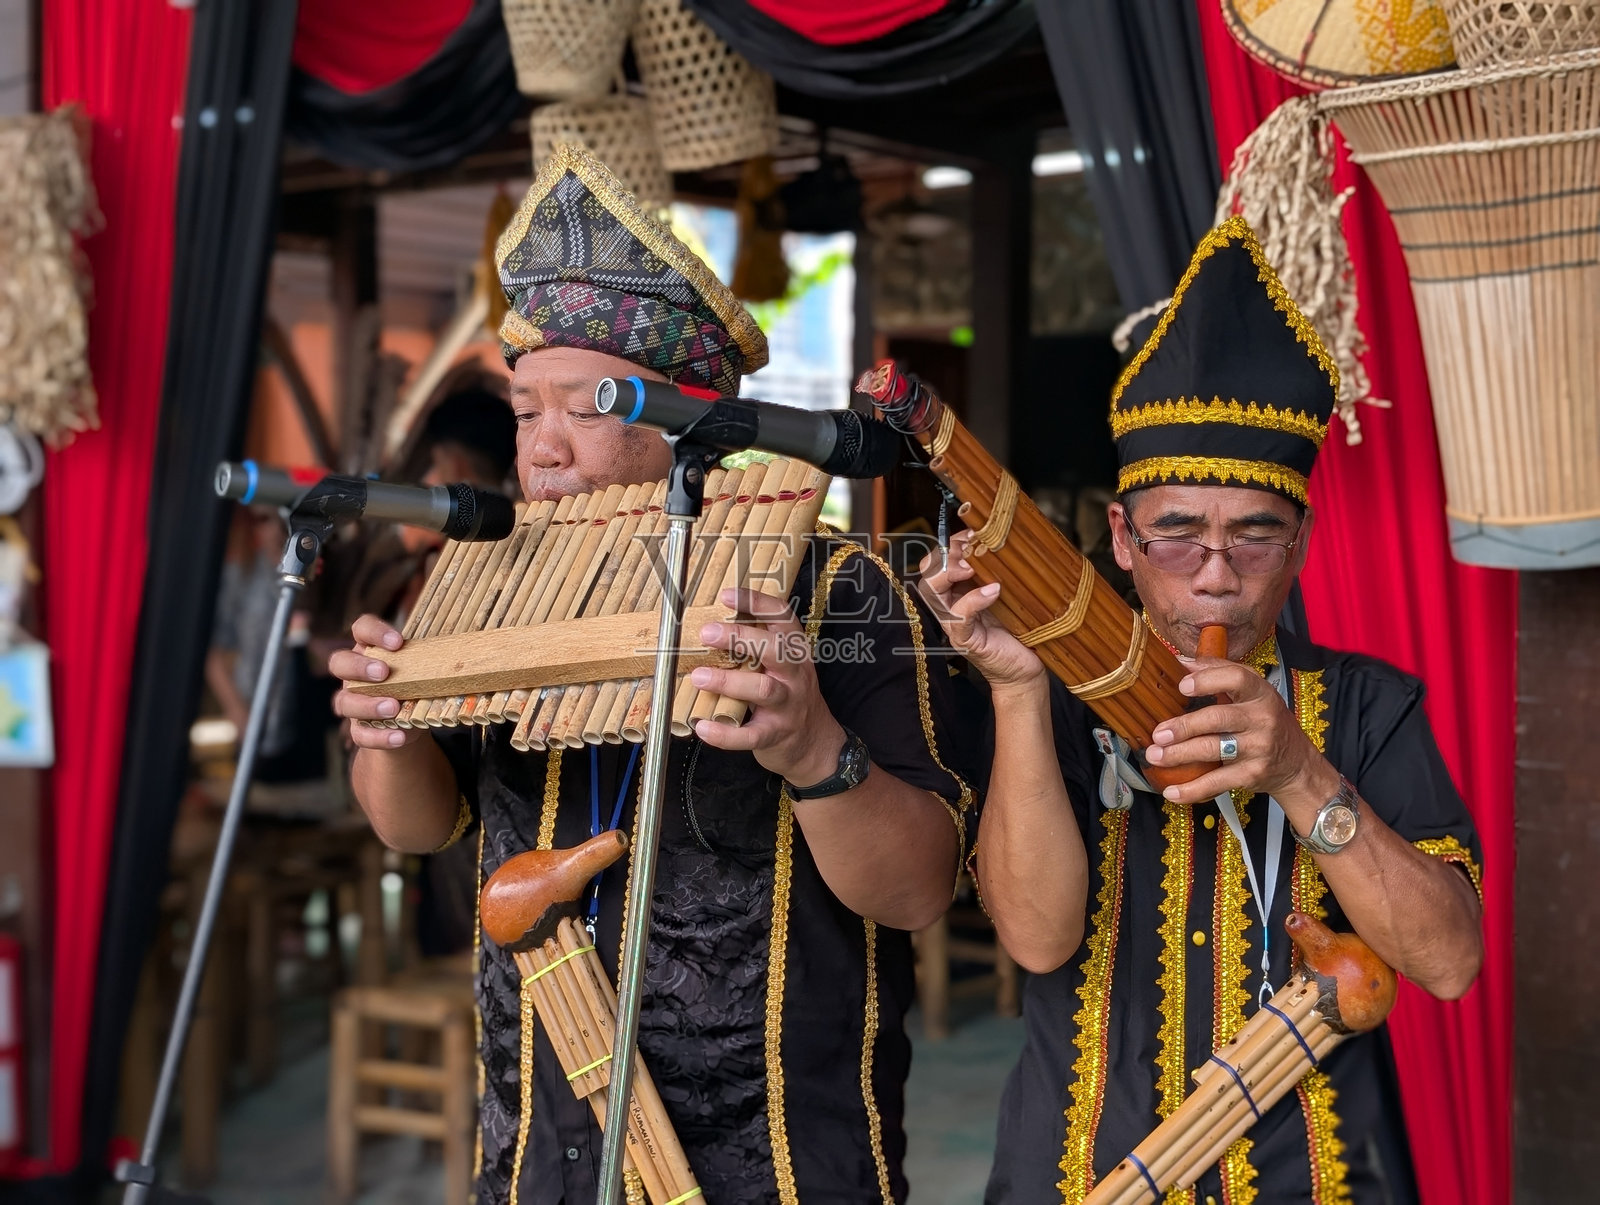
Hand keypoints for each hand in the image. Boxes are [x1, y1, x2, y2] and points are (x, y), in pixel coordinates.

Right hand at [329, 614, 425, 750]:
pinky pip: (360, 734)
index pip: (361, 629)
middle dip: (359, 666)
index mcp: (369, 650)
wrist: (410, 723)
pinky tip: (399, 736)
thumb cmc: (415, 685)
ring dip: (368, 704)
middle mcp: (354, 674)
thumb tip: (460, 659)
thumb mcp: (421, 671)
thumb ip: (427, 662)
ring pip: (344, 701)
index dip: (373, 631)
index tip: (397, 641)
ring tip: (393, 707)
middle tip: (384, 672)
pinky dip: (379, 737)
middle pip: (339, 662)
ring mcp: (352, 701)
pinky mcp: (358, 729)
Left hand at [689, 587, 846, 786]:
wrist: (814, 743)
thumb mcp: (783, 666)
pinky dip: (725, 733)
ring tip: (699, 676)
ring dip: (728, 681)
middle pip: (774, 649)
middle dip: (740, 637)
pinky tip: (703, 727)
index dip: (757, 603)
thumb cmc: (788, 696)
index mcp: (794, 652)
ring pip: (763, 688)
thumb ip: (757, 648)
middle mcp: (795, 674)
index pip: (783, 618)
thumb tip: (711, 626)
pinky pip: (750, 735)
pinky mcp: (775, 735)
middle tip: (707, 632)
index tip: (727, 595)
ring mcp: (787, 705)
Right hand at [915, 531, 1044, 693]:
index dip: (949, 543)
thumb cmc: (1019, 630)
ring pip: (931, 592)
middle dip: (944, 555)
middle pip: (926, 573)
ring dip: (949, 572)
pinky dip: (973, 599)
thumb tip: (1003, 537)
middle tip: (970, 551)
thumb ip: (999, 570)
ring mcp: (954, 624)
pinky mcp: (965, 640)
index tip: (973, 534)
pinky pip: (958, 616)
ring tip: (973, 567)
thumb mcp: (1009, 591)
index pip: (936, 560)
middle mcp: (950, 605)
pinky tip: (993, 591)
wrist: (1027, 667)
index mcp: (957, 590)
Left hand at [1143, 659, 1337, 806]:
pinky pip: (1218, 782)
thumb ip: (1219, 673)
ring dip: (1180, 754)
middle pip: (1217, 718)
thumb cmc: (1266, 721)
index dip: (1208, 680)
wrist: (1297, 764)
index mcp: (1260, 693)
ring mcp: (1258, 748)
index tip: (1182, 685)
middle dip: (1183, 726)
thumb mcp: (1253, 692)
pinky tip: (1172, 791)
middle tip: (1158, 733)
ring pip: (1213, 749)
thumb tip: (1181, 661)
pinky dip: (1193, 789)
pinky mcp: (1252, 774)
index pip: (1237, 678)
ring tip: (1156, 756)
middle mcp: (1261, 718)